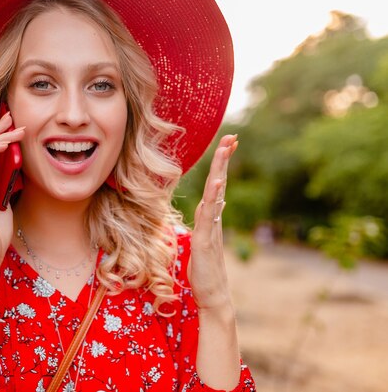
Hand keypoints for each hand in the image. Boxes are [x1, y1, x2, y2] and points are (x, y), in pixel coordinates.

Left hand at [189, 135, 237, 310]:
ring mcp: (212, 229)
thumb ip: (204, 224)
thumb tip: (208, 208)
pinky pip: (210, 215)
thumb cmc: (204, 271)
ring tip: (226, 150)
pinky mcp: (206, 240)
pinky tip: (218, 183)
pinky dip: (214, 198)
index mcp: (211, 219)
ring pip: (216, 195)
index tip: (227, 145)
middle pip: (218, 184)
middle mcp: (214, 220)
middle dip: (224, 160)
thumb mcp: (201, 242)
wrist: (213, 295)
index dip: (220, 166)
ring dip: (220, 171)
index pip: (215, 187)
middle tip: (232, 137)